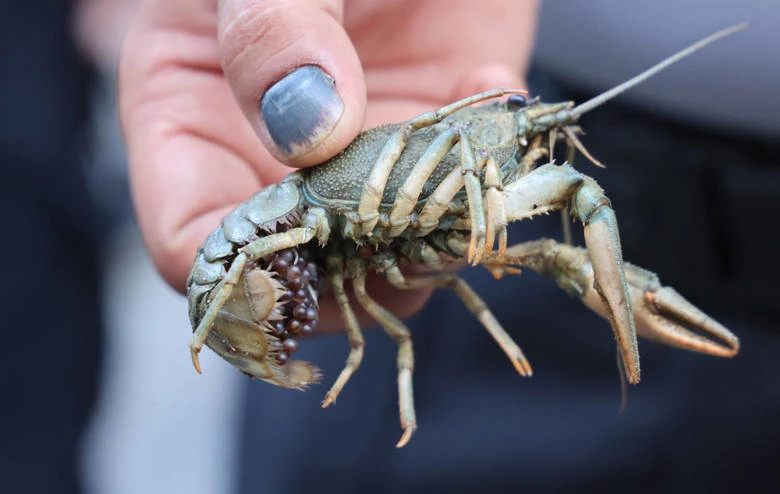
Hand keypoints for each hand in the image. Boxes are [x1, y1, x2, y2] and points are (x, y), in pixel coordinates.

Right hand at [120, 0, 538, 327]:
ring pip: (382, 259)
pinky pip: (457, 203)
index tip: (312, 255)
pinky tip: (485, 83)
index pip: (195, 243)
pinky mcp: (429, 148)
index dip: (246, 274)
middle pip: (296, 275)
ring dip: (427, 230)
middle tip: (406, 218)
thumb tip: (305, 131)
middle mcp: (268, 160)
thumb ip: (268, 32)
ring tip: (455, 157)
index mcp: (189, 117)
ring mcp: (355, 162)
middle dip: (353, 269)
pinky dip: (483, 170)